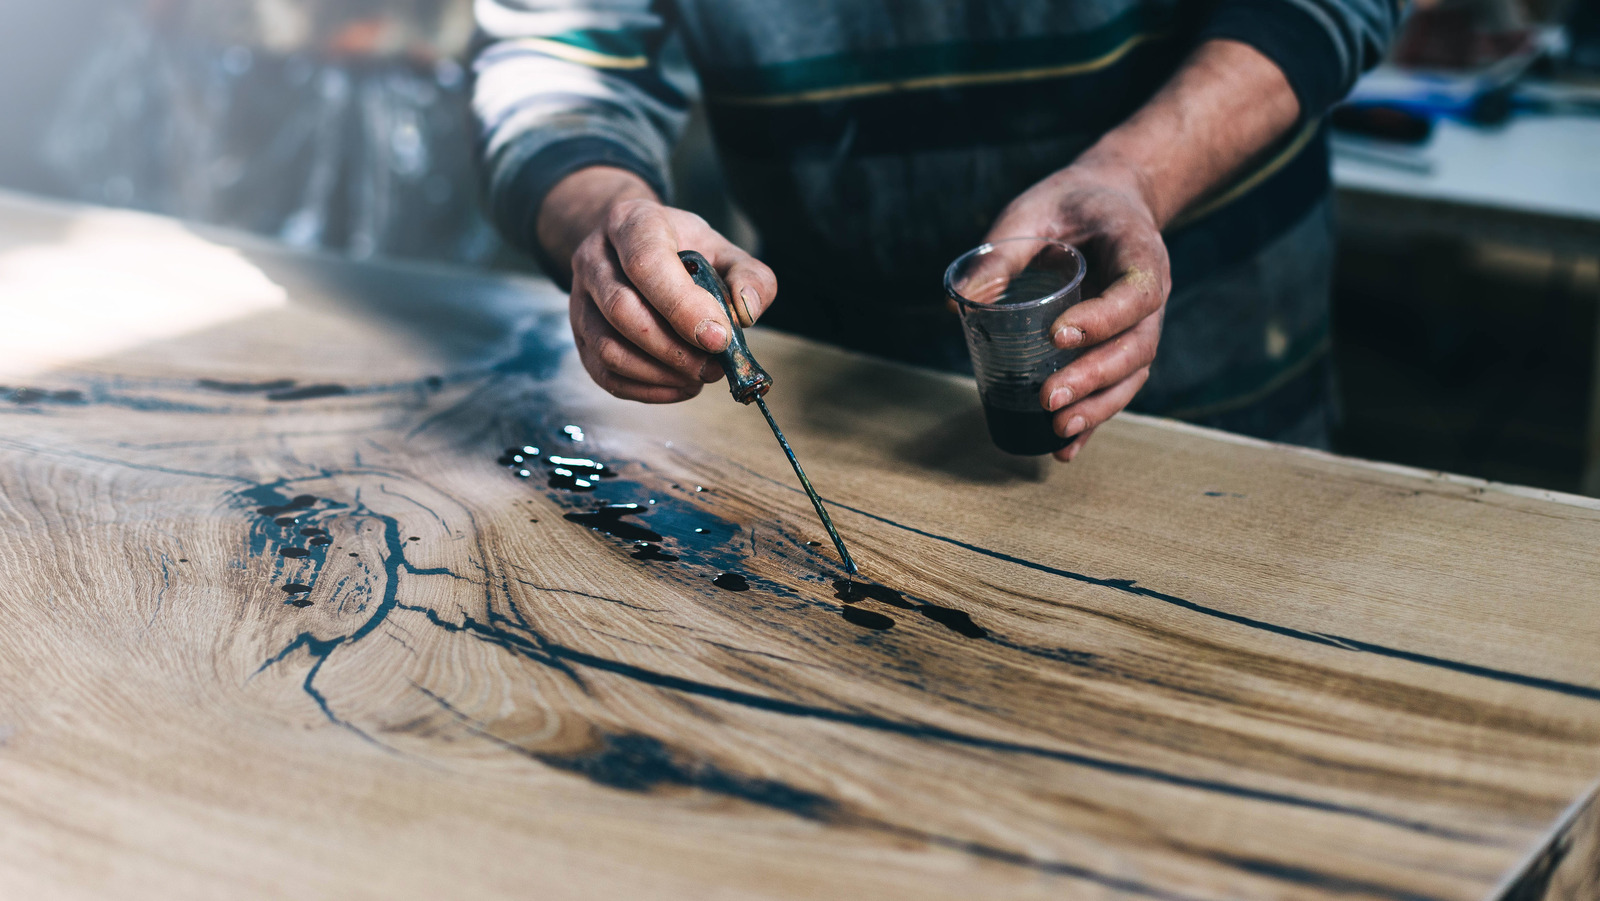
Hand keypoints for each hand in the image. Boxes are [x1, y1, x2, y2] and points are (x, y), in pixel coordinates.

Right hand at [543, 168, 777, 402]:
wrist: (635, 249)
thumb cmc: (684, 252)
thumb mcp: (723, 250)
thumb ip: (749, 276)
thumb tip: (747, 312)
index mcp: (632, 223)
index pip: (647, 264)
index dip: (683, 307)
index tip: (719, 338)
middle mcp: (594, 257)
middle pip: (622, 310)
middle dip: (674, 349)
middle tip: (714, 367)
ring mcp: (579, 298)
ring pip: (608, 347)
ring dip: (659, 374)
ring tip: (698, 378)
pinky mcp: (579, 335)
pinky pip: (603, 373)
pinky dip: (645, 390)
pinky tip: (678, 387)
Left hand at [984, 161, 1169, 460]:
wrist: (1107, 203)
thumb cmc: (1068, 206)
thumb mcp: (1033, 212)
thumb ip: (1002, 253)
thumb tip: (958, 304)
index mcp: (1139, 252)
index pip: (1136, 292)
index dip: (1103, 319)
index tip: (1059, 334)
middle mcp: (1150, 296)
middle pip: (1137, 347)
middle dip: (1094, 378)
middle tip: (1049, 398)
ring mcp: (1139, 327)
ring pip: (1131, 376)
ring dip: (1097, 408)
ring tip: (1057, 432)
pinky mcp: (1118, 349)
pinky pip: (1113, 389)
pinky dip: (1092, 421)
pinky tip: (1063, 449)